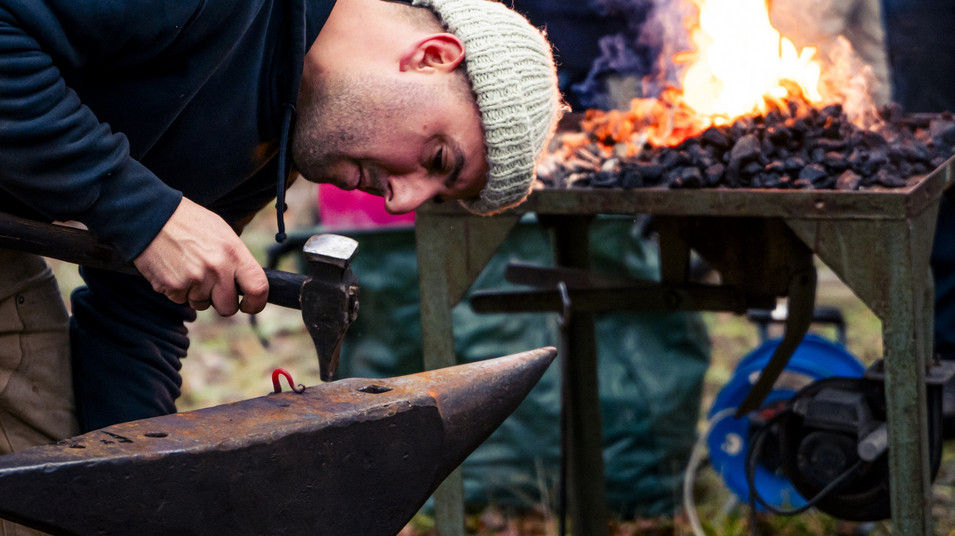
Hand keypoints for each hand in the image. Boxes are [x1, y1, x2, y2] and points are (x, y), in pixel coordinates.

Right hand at [133, 197, 268, 315]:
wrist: (151, 216)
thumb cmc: (190, 223)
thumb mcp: (222, 233)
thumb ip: (236, 259)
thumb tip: (246, 283)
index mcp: (233, 252)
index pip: (258, 288)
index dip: (257, 303)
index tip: (250, 305)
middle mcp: (217, 268)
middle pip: (228, 307)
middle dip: (221, 302)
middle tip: (212, 288)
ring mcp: (195, 279)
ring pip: (202, 304)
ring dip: (196, 294)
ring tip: (188, 269)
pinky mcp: (173, 286)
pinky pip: (181, 300)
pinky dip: (177, 290)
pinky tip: (174, 269)